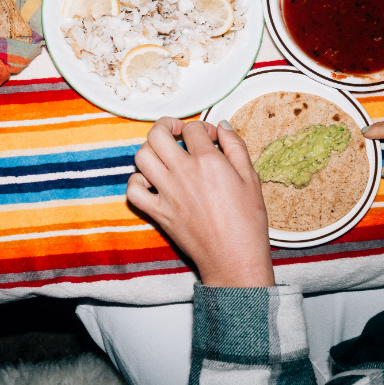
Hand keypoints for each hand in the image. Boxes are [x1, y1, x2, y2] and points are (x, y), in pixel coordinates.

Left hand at [128, 118, 273, 287]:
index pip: (193, 129)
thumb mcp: (251, 178)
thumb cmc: (247, 222)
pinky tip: (151, 181)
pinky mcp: (158, 213)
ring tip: (162, 153)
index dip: (201, 127)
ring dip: (150, 149)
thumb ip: (235, 147)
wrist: (235, 259)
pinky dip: (136, 182)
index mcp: (208, 161)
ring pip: (142, 157)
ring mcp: (167, 193)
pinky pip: (133, 191)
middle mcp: (183, 173)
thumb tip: (222, 126)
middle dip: (166, 125)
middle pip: (158, 135)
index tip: (209, 137)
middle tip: (176, 132)